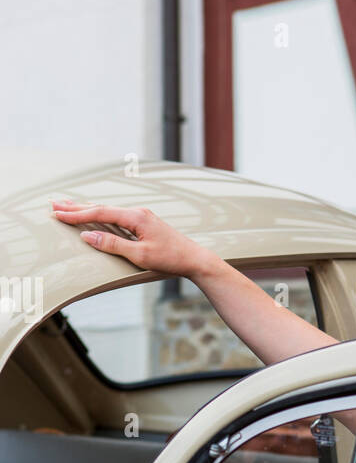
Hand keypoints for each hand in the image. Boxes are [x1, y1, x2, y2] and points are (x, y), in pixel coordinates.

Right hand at [49, 198, 207, 278]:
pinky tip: (94, 214)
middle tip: (54, 204)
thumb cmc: (170, 258)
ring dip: (87, 209)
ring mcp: (141, 216)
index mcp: (135, 217)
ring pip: (108, 210)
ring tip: (68, 206)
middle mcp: (137, 212)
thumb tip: (87, 236)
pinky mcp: (144, 223)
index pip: (99, 213)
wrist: (195, 258)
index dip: (77, 215)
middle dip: (77, 207)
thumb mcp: (139, 255)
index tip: (58, 214)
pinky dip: (100, 214)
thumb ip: (112, 244)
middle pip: (101, 207)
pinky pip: (116, 216)